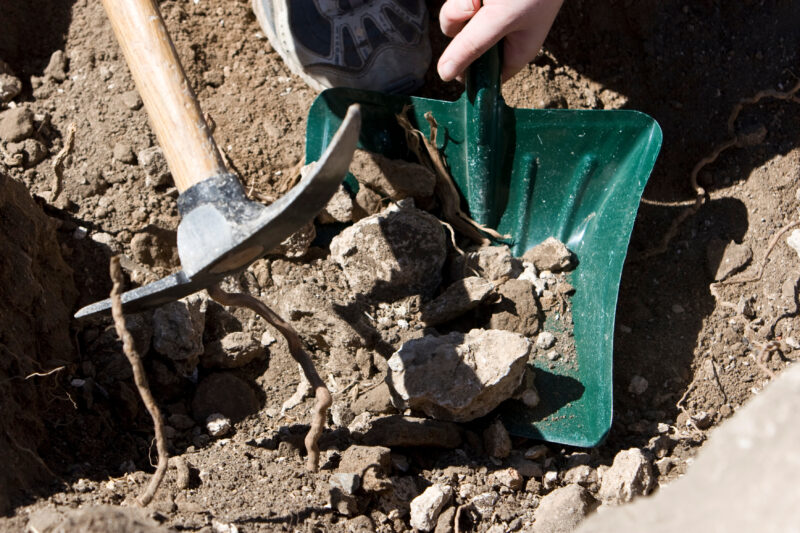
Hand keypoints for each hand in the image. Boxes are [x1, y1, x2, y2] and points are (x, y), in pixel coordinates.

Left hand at [437, 0, 563, 82]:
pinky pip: (458, 2)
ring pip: (456, 19)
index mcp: (514, 52)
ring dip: (461, 5)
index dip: (467, 73)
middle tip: (475, 9)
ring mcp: (489, 15)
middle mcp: (501, 36)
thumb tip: (445, 74)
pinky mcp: (481, 0)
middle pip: (462, 47)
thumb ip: (472, 46)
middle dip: (461, 27)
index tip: (455, 59)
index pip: (485, 78)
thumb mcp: (500, 19)